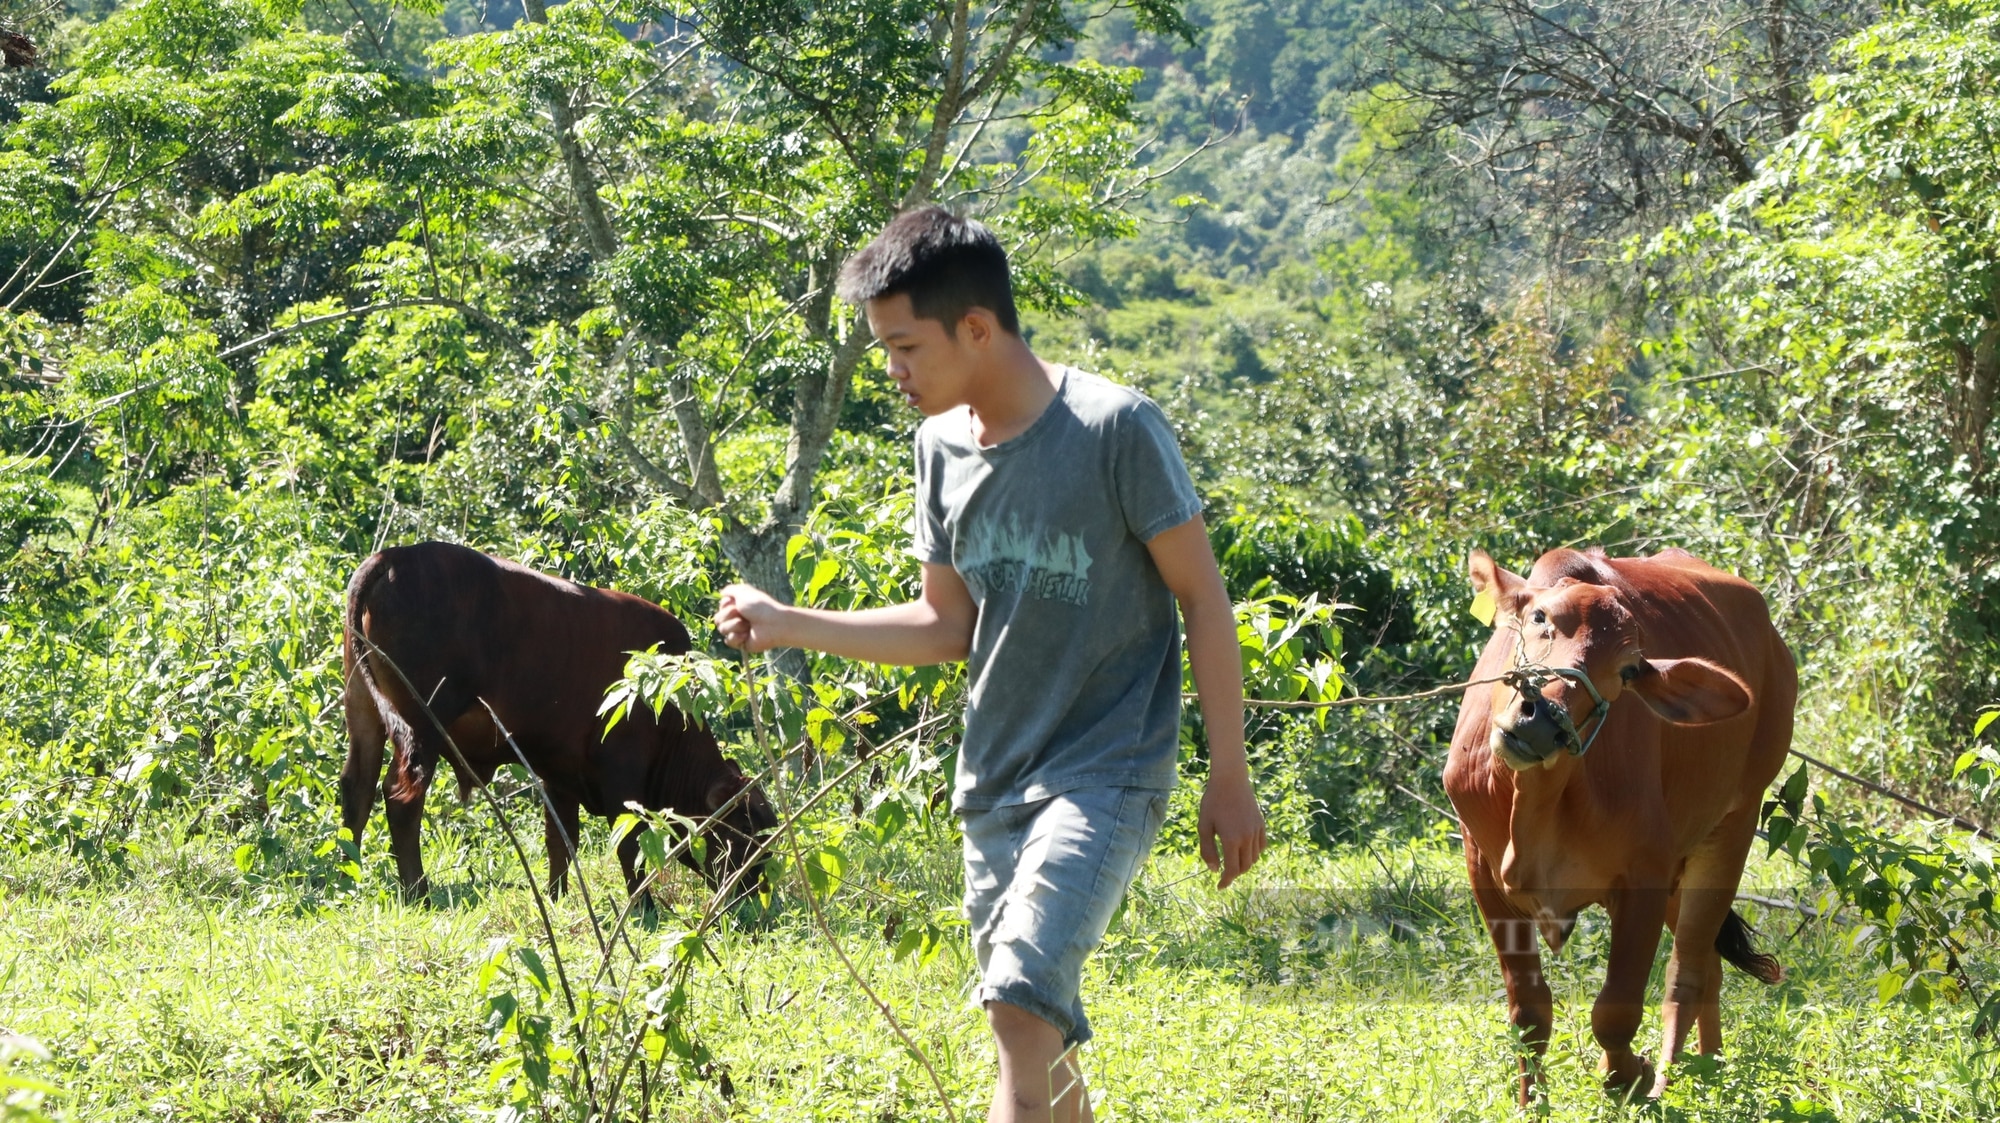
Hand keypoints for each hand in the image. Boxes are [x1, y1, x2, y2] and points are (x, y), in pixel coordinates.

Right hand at [714, 583, 787, 651]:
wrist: (773, 624)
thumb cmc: (760, 606)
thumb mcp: (743, 592)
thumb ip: (730, 590)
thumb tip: (722, 593)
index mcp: (738, 605)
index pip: (721, 606)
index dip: (726, 605)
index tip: (736, 603)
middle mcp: (737, 617)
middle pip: (718, 618)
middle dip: (728, 615)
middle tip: (743, 615)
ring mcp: (738, 631)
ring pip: (722, 629)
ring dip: (734, 625)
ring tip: (748, 625)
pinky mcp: (741, 643)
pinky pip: (728, 641)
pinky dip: (737, 637)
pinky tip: (747, 635)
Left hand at [1198, 773, 1266, 889]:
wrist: (1230, 781)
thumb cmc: (1212, 802)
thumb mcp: (1204, 826)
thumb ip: (1208, 850)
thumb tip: (1214, 869)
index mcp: (1231, 840)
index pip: (1232, 870)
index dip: (1226, 881)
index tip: (1220, 886)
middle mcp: (1247, 838)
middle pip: (1244, 867)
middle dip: (1234, 874)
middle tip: (1224, 874)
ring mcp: (1256, 831)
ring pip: (1254, 858)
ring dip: (1244, 864)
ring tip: (1233, 862)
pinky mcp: (1261, 825)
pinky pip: (1261, 846)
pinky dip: (1254, 853)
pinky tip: (1244, 851)